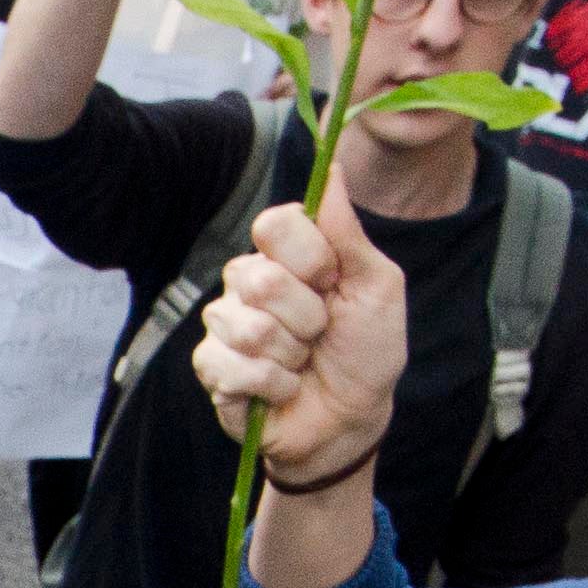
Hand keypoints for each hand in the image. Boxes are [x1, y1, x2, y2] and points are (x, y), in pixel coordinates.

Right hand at [197, 177, 405, 486]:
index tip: (333, 282)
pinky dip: (272, 385)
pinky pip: (231, 366)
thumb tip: (334, 168)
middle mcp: (248, 281)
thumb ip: (348, 231)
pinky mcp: (211, 367)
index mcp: (287, 254)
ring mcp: (225, 323)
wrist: (351, 419)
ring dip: (292, 356)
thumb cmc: (366, 351)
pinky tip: (281, 389)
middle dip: (308, 318)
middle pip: (261, 279)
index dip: (309, 257)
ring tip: (302, 363)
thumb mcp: (376, 286)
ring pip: (248, 327)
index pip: (274, 224)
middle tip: (321, 333)